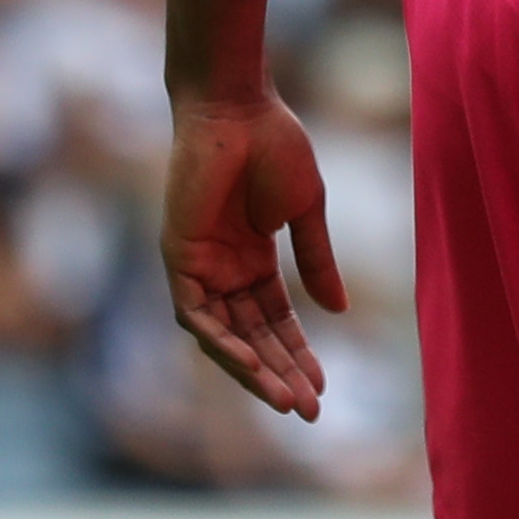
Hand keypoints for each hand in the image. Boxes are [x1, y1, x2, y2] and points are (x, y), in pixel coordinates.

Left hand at [161, 90, 346, 421]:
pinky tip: (250, 364)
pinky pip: (195, 315)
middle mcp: (222, 269)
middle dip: (280, 374)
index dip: (298, 353)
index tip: (322, 388)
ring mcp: (198, 265)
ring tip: (285, 400)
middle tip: (309, 410)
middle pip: (251, 337)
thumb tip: (340, 311)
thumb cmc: (275, 146)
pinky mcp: (178, 257)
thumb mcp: (307, 212)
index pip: (275, 321)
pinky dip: (221, 342)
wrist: (240, 109)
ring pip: (222, 336)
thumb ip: (318, 261)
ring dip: (253, 370)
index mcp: (253, 259)